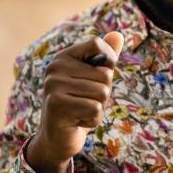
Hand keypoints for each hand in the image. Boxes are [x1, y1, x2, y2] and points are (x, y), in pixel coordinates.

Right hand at [27, 32, 123, 172]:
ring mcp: (53, 86)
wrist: (58, 138)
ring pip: (102, 93)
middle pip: (105, 74)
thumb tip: (118, 34)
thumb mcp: (93, 79)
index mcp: (63, 57)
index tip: (97, 78)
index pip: (97, 44)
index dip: (108, 62)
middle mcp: (55, 68)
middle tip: (84, 102)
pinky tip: (78, 121)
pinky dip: (93, 120)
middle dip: (103, 94)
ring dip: (98, 108)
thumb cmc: (79, 105)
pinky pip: (95, 109)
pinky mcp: (57, 105)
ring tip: (81, 111)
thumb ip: (105, 58)